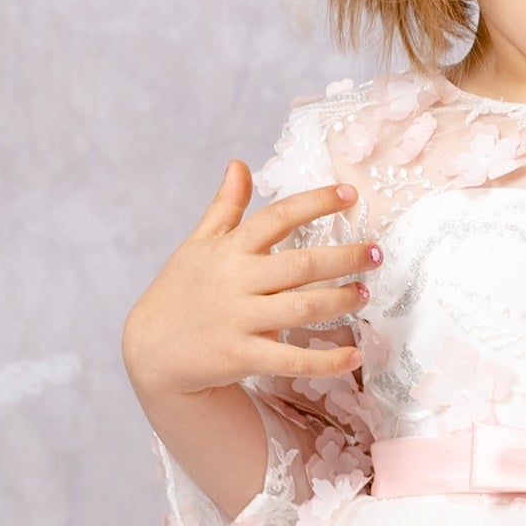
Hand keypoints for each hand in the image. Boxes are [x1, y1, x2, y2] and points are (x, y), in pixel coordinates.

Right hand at [122, 163, 375, 399]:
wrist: (149, 351)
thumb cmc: (181, 292)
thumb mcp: (198, 245)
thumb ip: (224, 207)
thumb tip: (239, 164)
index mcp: (229, 251)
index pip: (276, 218)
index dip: (314, 203)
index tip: (351, 194)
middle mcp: (235, 281)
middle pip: (299, 265)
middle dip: (343, 258)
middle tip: (376, 254)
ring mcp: (238, 320)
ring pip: (300, 309)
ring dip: (339, 301)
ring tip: (364, 294)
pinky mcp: (241, 356)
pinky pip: (290, 360)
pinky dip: (324, 362)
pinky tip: (354, 357)